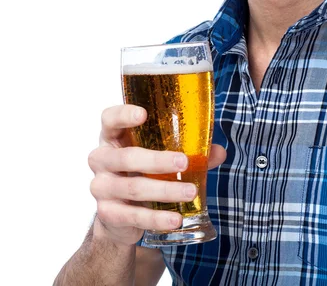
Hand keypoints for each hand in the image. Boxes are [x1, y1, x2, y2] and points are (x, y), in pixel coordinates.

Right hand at [88, 104, 226, 245]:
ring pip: (134, 188)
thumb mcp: (159, 154)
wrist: (119, 213)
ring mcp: (101, 187)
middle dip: (157, 160)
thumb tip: (219, 152)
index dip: (123, 115)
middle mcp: (101, 159)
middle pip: (126, 157)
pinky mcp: (107, 213)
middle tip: (184, 162)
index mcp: (113, 136)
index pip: (109, 119)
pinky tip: (175, 218)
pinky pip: (133, 216)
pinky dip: (157, 218)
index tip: (143, 114)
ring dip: (165, 190)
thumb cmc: (142, 170)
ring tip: (191, 192)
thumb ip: (189, 150)